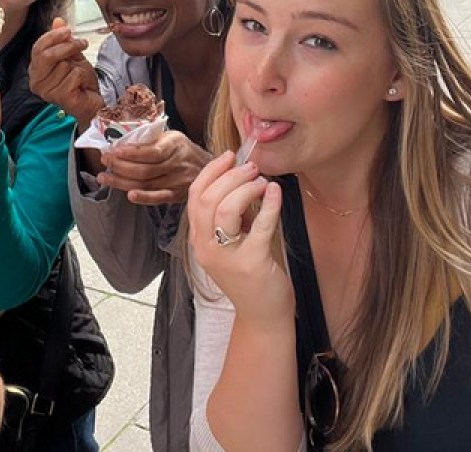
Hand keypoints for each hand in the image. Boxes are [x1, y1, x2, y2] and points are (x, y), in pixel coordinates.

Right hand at [29, 17, 102, 126]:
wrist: (93, 100)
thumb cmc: (80, 80)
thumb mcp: (72, 54)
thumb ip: (63, 39)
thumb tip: (58, 21)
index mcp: (35, 70)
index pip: (37, 48)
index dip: (53, 36)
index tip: (68, 30)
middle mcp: (36, 82)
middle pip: (46, 55)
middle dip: (67, 46)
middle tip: (82, 43)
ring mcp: (47, 92)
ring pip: (63, 65)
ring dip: (78, 65)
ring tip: (80, 73)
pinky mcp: (60, 98)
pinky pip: (73, 76)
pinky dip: (82, 76)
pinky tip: (82, 84)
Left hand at [99, 130, 211, 204]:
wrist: (211, 167)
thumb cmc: (184, 150)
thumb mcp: (172, 137)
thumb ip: (152, 139)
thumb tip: (122, 140)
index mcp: (175, 144)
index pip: (150, 151)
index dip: (130, 153)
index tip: (113, 151)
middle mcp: (177, 163)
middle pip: (145, 169)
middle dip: (120, 166)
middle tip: (105, 161)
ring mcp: (178, 181)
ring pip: (146, 184)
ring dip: (122, 182)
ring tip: (105, 178)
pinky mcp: (177, 195)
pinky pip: (158, 198)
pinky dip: (143, 198)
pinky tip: (129, 195)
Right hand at [187, 153, 292, 322]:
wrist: (262, 315)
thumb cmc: (250, 274)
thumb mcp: (232, 242)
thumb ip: (231, 215)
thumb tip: (241, 179)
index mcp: (199, 240)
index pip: (195, 196)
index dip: (211, 172)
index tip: (229, 156)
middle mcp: (206, 247)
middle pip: (207, 198)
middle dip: (230, 176)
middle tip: (251, 167)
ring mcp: (227, 256)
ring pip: (226, 209)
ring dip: (245, 187)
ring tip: (262, 181)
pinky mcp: (252, 262)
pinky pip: (260, 225)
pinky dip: (270, 203)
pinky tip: (276, 191)